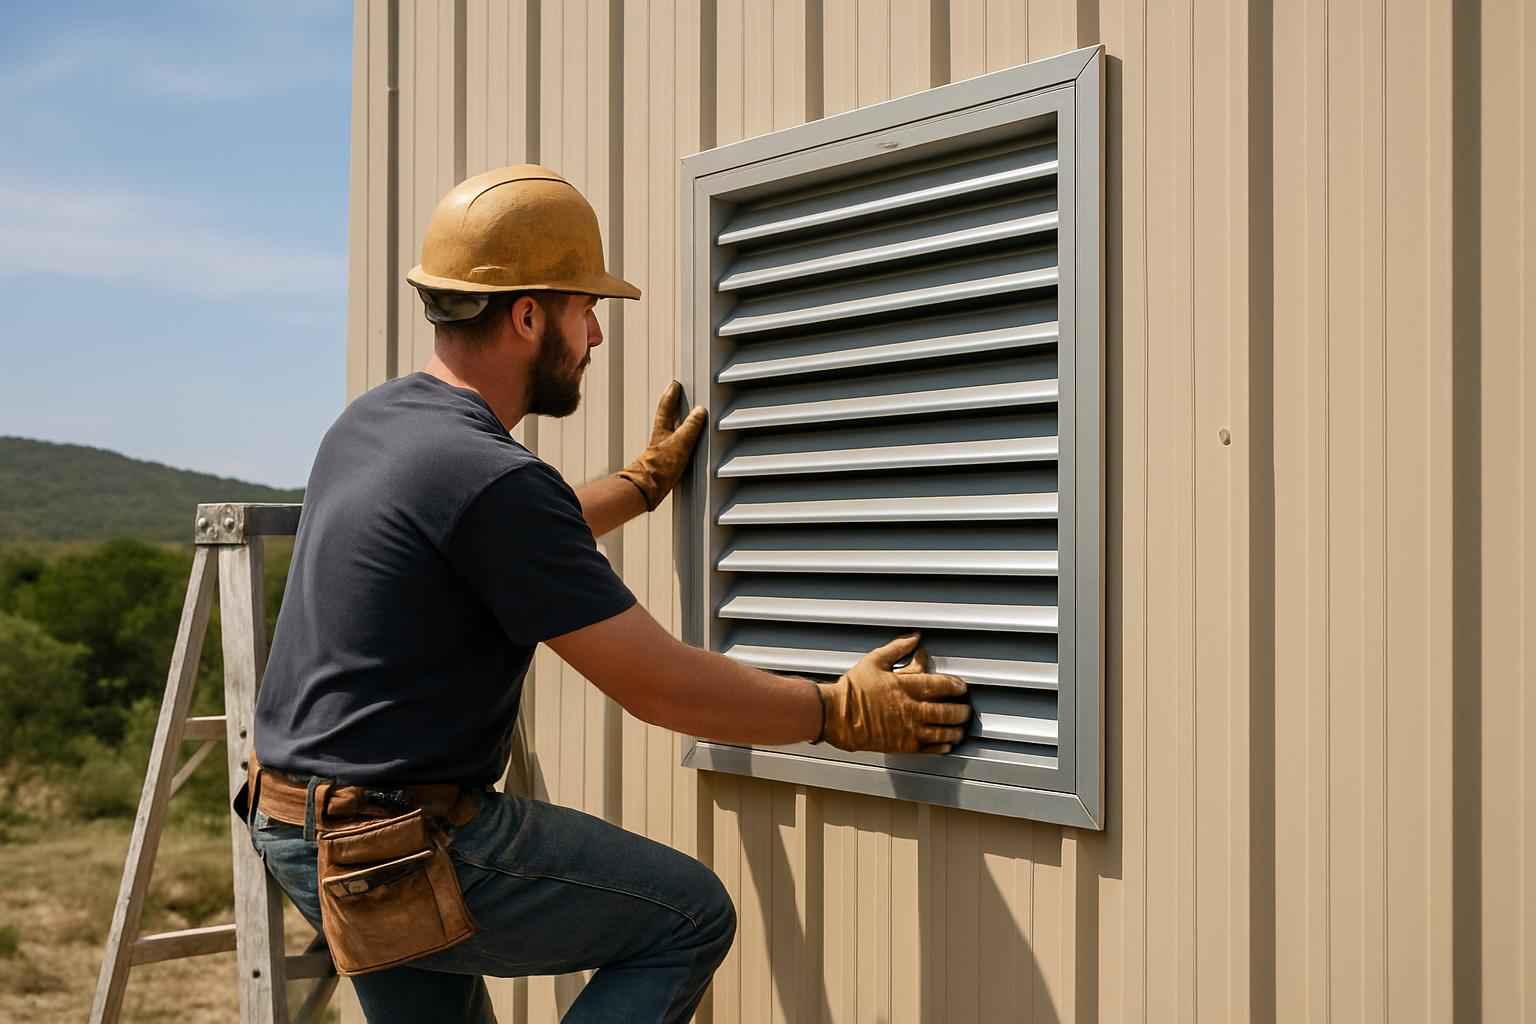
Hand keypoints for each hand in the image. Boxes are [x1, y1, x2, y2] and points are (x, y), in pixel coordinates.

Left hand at [616, 381, 707, 509]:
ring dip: (675, 424)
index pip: (666, 407)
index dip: (671, 395)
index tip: (675, 385)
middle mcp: (660, 438)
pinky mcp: (664, 464)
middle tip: (676, 395)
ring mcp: (661, 451)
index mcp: (662, 430)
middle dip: (671, 406)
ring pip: (669, 431)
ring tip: (684, 419)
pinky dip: (679, 442)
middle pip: (665, 417)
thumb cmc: (660, 468)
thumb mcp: (680, 444)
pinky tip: (684, 448)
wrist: (648, 489)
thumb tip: (699, 412)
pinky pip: (674, 447)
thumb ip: (691, 427)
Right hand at [817, 634, 970, 753]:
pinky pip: (927, 748)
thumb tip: (915, 637)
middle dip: (961, 711)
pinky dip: (941, 747)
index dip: (955, 686)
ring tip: (960, 729)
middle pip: (946, 712)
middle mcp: (910, 709)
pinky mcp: (901, 745)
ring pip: (940, 732)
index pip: (940, 686)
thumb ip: (898, 648)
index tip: (962, 687)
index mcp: (905, 687)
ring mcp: (907, 729)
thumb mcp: (874, 660)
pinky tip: (946, 744)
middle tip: (966, 709)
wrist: (836, 715)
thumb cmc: (853, 688)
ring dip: (955, 731)